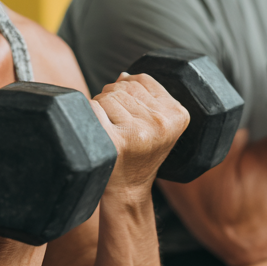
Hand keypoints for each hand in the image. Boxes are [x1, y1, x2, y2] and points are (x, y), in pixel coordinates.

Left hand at [90, 73, 189, 191]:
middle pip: (122, 87)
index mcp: (177, 114)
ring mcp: (140, 132)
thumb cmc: (139, 153)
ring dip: (100, 109)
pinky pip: (93, 108)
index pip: (142, 80)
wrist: (128, 190)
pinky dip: (88, 115)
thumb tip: (124, 75)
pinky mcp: (118, 141)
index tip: (129, 111)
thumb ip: (145, 97)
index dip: (128, 90)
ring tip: (109, 130)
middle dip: (112, 99)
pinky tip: (97, 131)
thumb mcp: (156, 125)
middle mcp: (161, 122)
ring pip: (106, 96)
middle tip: (117, 124)